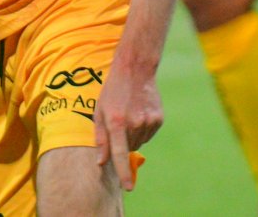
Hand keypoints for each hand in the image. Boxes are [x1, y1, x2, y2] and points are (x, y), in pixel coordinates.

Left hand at [93, 67, 159, 190]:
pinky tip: (139, 113)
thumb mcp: (99, 111)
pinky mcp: (158, 119)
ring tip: (130, 115)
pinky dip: (143, 129)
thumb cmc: (112, 92)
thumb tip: (101, 162)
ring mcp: (148, 121)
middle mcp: (134, 123)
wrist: (135, 70)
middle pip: (129, 148)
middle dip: (123, 142)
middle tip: (120, 123)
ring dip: (133, 135)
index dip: (123, 172)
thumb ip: (100, 138)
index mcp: (116, 122)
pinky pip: (149, 134)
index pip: (120, 154)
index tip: (128, 187)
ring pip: (140, 142)